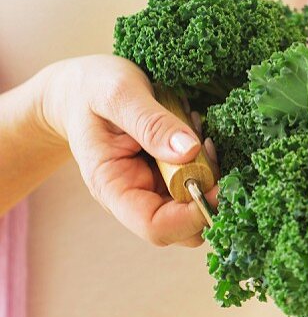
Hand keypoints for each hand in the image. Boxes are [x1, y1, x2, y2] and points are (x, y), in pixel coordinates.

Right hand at [39, 55, 216, 246]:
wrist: (81, 88)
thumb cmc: (93, 89)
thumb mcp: (118, 95)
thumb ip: (151, 123)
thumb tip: (189, 150)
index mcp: (114, 188)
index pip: (156, 227)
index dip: (192, 216)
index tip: (217, 186)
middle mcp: (136, 197)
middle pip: (184, 226)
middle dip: (208, 195)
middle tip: (210, 147)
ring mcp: (154, 188)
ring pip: (197, 206)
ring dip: (212, 174)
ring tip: (198, 131)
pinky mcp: (169, 176)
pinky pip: (200, 183)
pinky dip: (209, 162)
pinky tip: (198, 132)